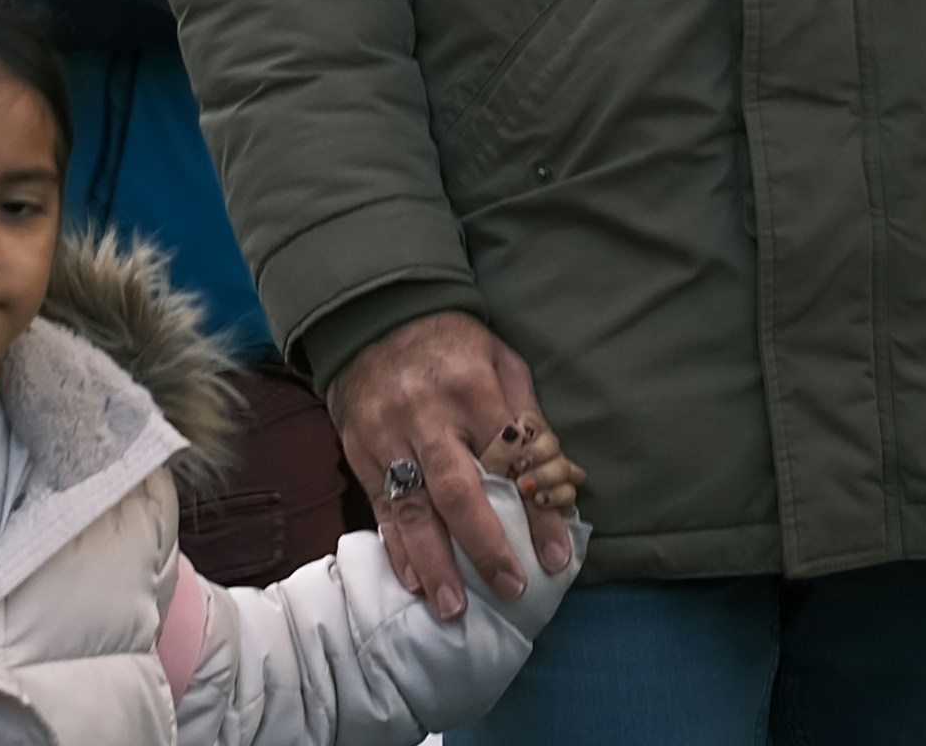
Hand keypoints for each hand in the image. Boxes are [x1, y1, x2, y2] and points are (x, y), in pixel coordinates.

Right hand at [329, 308, 543, 618]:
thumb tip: (565, 481)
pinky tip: (414, 582)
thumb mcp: (502, 362)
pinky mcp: (360, 452)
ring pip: (411, 508)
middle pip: (457, 490)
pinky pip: (380, 508)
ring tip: (454, 608)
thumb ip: (530, 419)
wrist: (373, 316)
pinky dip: (397, 548)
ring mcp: (387, 436)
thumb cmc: (453, 346)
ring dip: (434, 563)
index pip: (511, 459)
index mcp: (472, 389)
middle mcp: (426, 415)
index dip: (536, 510)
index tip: (556, 557)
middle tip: (509, 589)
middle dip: (484, 546)